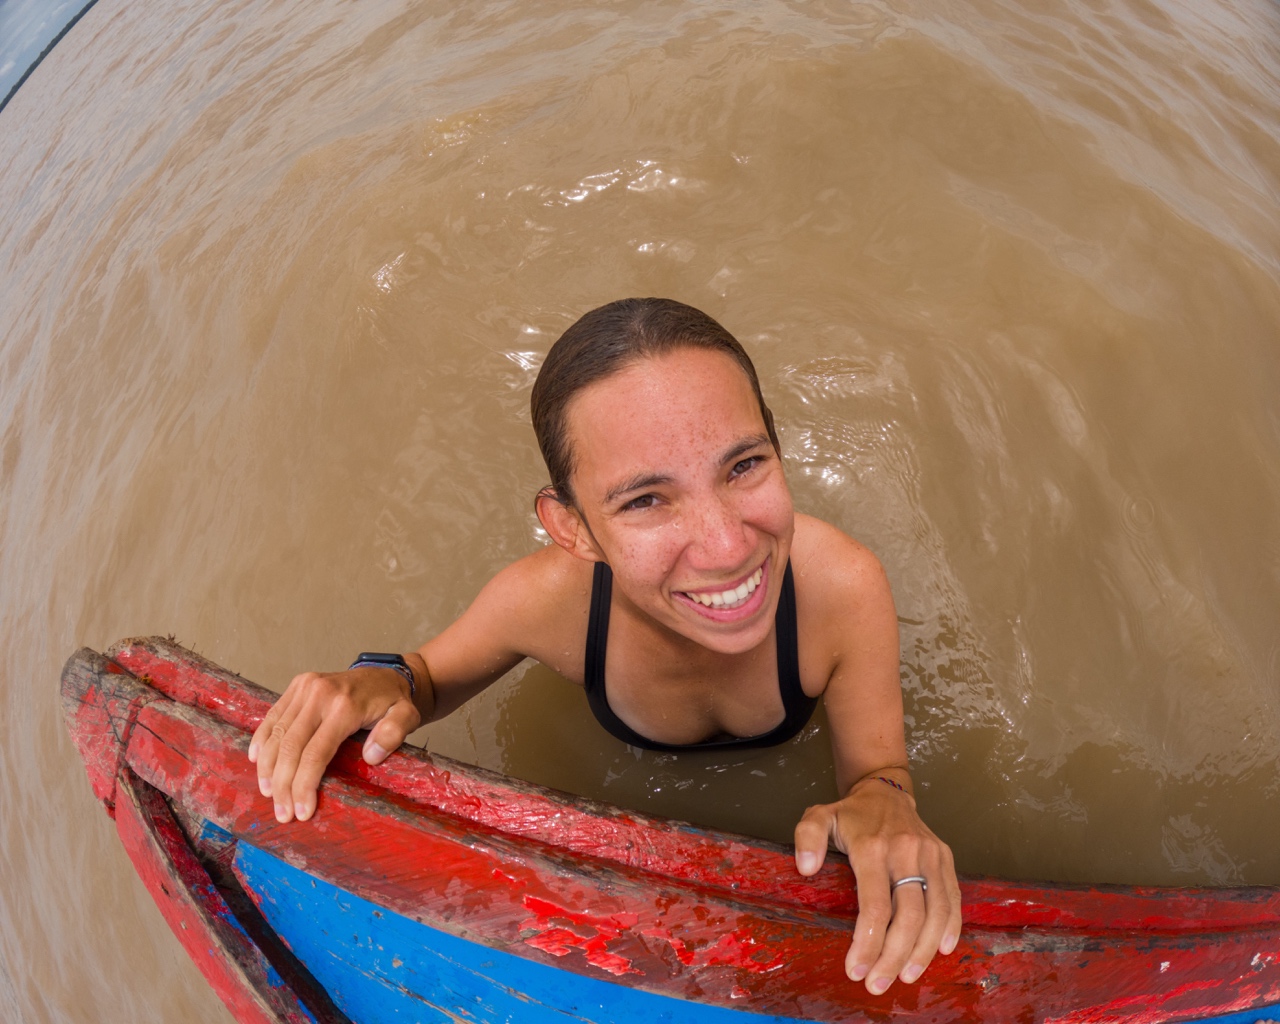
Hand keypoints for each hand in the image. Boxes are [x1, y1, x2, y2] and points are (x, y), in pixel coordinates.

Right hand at [248, 664, 424, 822]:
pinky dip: (261, 741)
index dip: (305, 785)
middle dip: (283, 785)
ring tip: (269, 796)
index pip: (316, 753)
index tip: (302, 812)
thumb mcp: (407, 716)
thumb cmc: (394, 701)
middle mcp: (319, 693)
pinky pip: (272, 716)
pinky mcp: (297, 685)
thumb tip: (371, 757)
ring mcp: (304, 687)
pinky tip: (257, 763)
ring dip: (268, 768)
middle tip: (283, 813)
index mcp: (344, 705)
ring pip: (276, 733)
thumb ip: (394, 734)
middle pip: (290, 747)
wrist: (387, 674)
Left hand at [793, 775, 960, 994]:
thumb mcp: (819, 817)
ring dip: (923, 951)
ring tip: (906, 975)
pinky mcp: (946, 858)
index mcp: (872, 847)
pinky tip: (940, 950)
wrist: (885, 791)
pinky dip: (950, 927)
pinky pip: (953, 898)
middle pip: (908, 916)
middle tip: (879, 984)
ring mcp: (930, 855)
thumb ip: (807, 837)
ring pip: (936, 912)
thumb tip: (805, 868)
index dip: (867, 943)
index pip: (874, 906)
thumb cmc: (850, 814)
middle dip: (894, 957)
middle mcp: (906, 852)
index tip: (856, 971)